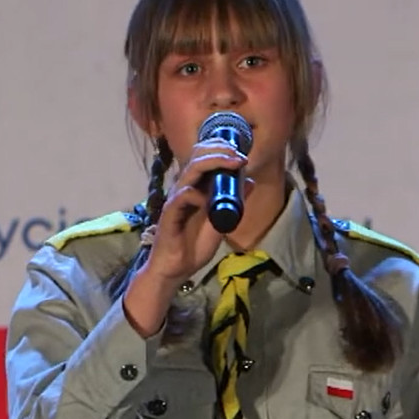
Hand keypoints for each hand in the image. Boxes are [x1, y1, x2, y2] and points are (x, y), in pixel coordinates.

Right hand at [120, 139, 249, 337]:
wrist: (176, 269)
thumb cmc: (193, 246)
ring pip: (191, 169)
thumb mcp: (221, 222)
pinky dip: (197, 194)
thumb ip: (233, 203)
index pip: (204, 157)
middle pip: (198, 156)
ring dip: (213, 162)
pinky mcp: (170, 212)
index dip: (222, 149)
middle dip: (220, 150)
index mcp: (195, 187)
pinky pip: (182, 196)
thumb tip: (249, 182)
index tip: (243, 154)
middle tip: (239, 154)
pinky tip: (208, 200)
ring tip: (232, 162)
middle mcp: (184, 188)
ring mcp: (176, 198)